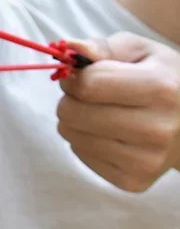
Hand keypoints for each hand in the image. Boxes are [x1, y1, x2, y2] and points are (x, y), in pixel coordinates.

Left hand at [57, 32, 179, 191]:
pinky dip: (84, 141)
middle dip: (70, 98)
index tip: (80, 74)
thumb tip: (69, 48)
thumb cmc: (159, 78)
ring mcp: (147, 160)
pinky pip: (80, 155)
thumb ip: (102, 47)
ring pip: (71, 135)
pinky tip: (108, 133)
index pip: (86, 85)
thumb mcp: (139, 50)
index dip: (73, 77)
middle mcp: (156, 129)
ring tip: (99, 112)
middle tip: (89, 95)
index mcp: (159, 88)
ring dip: (74, 120)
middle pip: (73, 113)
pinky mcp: (134, 181)